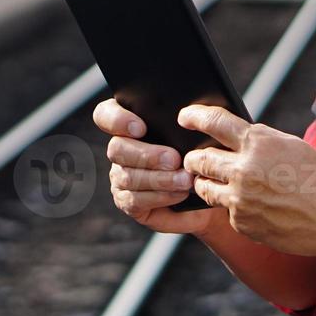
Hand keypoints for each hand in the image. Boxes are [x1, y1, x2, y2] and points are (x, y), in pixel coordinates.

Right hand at [94, 97, 223, 234]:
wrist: (211, 187)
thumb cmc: (201, 151)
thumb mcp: (195, 132)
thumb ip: (186, 120)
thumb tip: (191, 114)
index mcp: (128, 123)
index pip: (105, 115)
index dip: (117, 120)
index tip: (141, 128)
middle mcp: (120, 150)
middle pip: (116, 148)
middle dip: (147, 155)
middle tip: (174, 159)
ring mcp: (120, 177)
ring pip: (127, 177)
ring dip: (159, 179)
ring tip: (185, 180)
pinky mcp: (128, 202)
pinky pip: (135, 200)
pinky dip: (160, 197)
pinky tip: (179, 194)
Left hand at [178, 104, 315, 256]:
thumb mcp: (289, 145)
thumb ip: (257, 140)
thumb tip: (229, 137)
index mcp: (258, 143)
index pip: (214, 122)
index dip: (194, 117)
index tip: (184, 117)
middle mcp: (244, 170)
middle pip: (199, 159)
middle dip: (192, 158)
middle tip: (192, 158)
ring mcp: (240, 199)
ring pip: (204, 187)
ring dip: (205, 182)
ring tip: (214, 181)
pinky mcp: (241, 223)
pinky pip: (225, 210)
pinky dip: (233, 206)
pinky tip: (252, 206)